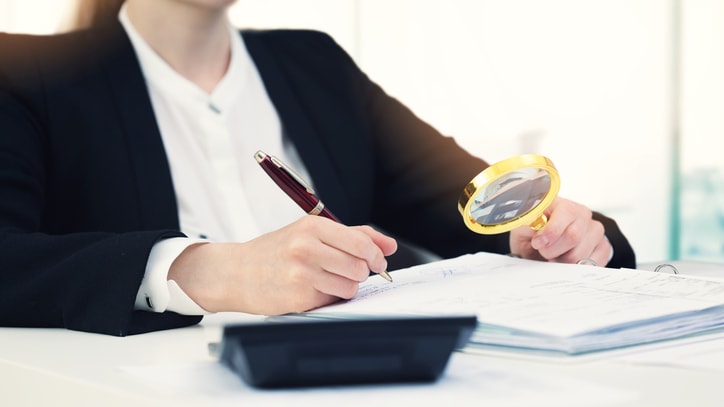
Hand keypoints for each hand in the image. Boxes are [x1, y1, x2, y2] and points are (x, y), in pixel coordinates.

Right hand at [167, 216, 397, 314]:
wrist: (236, 272)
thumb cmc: (276, 251)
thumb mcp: (310, 232)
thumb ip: (353, 235)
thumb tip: (389, 245)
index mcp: (312, 227)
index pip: (361, 242)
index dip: (376, 255)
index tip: (378, 262)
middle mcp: (306, 248)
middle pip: (359, 266)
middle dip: (362, 272)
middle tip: (350, 271)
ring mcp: (301, 274)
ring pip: (350, 287)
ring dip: (347, 287)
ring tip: (328, 280)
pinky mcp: (298, 298)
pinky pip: (333, 301)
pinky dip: (330, 298)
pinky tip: (314, 290)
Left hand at [509, 197, 611, 265]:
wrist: (543, 244)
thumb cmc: (532, 234)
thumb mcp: (523, 228)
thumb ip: (528, 226)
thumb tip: (535, 230)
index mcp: (562, 204)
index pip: (566, 213)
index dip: (550, 231)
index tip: (537, 243)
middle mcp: (582, 214)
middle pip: (573, 236)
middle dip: (552, 251)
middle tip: (543, 253)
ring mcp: (595, 230)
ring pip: (580, 254)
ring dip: (562, 261)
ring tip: (554, 257)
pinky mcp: (603, 246)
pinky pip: (593, 263)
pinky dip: (575, 268)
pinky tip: (566, 263)